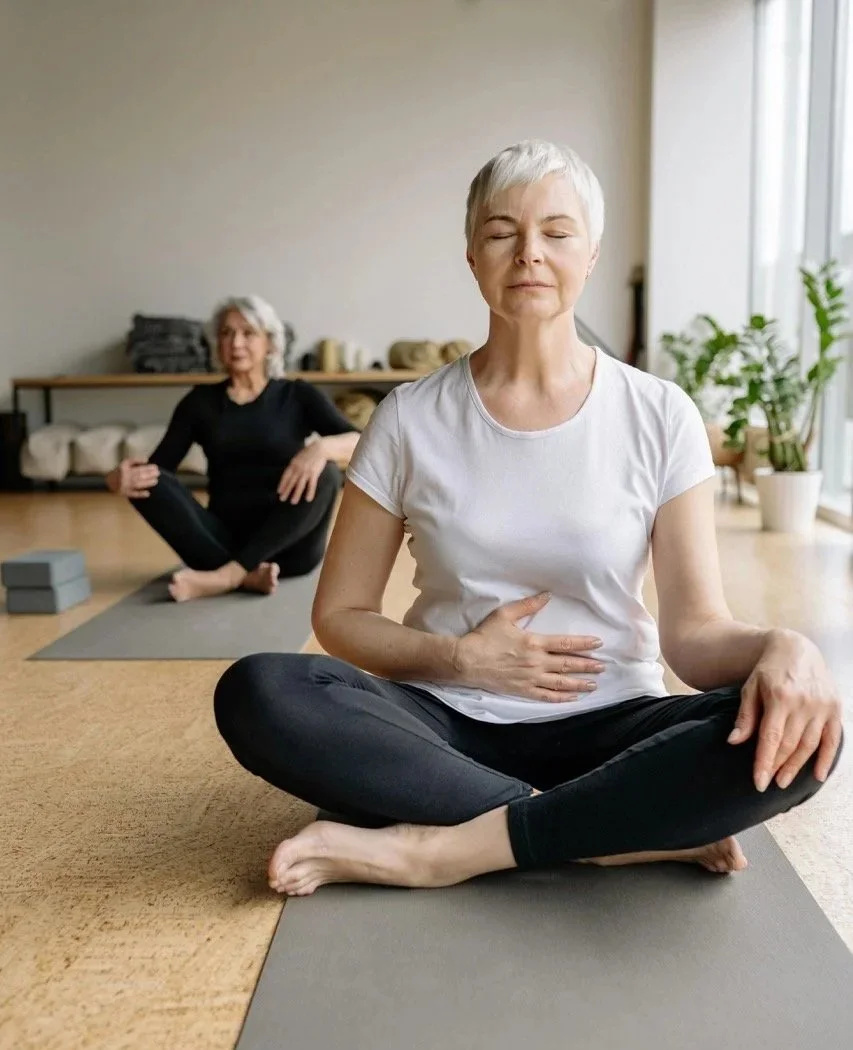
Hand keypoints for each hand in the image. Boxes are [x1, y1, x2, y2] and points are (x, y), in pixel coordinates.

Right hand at [107, 458, 158, 497]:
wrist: (106, 482)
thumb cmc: (118, 471)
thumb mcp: (124, 463)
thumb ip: (135, 460)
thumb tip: (146, 460)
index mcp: (124, 468)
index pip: (137, 467)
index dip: (147, 467)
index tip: (155, 467)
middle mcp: (125, 476)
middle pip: (138, 475)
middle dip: (149, 474)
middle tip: (158, 473)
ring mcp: (125, 486)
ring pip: (137, 484)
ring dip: (147, 483)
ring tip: (155, 481)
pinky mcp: (125, 493)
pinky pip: (132, 494)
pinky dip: (140, 494)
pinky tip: (147, 493)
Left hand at [277, 442, 327, 503]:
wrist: (320, 448)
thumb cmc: (309, 452)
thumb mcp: (298, 457)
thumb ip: (294, 464)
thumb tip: (289, 472)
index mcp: (293, 464)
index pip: (286, 476)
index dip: (282, 484)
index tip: (279, 492)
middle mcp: (298, 468)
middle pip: (291, 482)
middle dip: (287, 491)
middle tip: (282, 499)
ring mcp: (306, 471)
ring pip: (300, 485)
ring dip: (296, 494)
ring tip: (293, 502)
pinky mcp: (314, 473)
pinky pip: (311, 485)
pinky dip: (310, 492)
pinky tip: (308, 499)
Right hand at [453, 591, 604, 701]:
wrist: (467, 660)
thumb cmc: (485, 636)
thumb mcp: (505, 615)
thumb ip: (527, 605)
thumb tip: (547, 595)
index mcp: (534, 642)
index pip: (566, 643)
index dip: (584, 644)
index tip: (598, 644)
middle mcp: (537, 662)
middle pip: (568, 664)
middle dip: (587, 665)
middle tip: (603, 666)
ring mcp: (531, 678)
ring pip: (561, 683)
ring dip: (579, 684)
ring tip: (594, 685)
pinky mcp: (523, 690)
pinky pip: (546, 696)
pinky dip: (561, 698)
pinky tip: (572, 699)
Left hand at [728, 630, 842, 790]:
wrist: (795, 648)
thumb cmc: (768, 670)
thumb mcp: (751, 688)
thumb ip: (745, 716)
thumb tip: (734, 742)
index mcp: (780, 697)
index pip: (771, 737)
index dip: (764, 762)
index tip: (758, 783)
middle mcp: (804, 702)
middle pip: (790, 744)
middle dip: (778, 766)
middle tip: (769, 783)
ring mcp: (822, 705)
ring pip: (809, 744)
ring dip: (797, 766)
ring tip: (784, 781)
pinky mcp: (835, 707)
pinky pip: (833, 738)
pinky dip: (826, 758)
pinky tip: (817, 775)